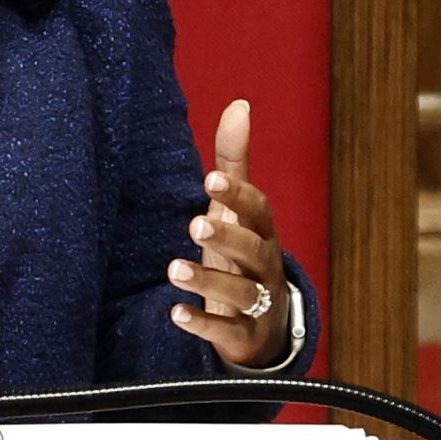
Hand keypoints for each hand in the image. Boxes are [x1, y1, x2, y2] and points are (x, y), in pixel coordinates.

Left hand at [165, 99, 290, 367]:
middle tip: (195, 224)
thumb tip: (239, 104)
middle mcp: (263, 265)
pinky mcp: (242, 335)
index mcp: (262, 231)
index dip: (237, 195)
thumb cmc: (244, 253)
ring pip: (238, 293)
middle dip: (226, 238)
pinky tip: (176, 313)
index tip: (209, 180)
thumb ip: (235, 160)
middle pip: (252, 250)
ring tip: (174, 269)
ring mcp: (256, 303)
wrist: (265, 323)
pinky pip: (224, 331)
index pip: (258, 210)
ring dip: (207, 281)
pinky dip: (201, 323)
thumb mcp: (239, 209)